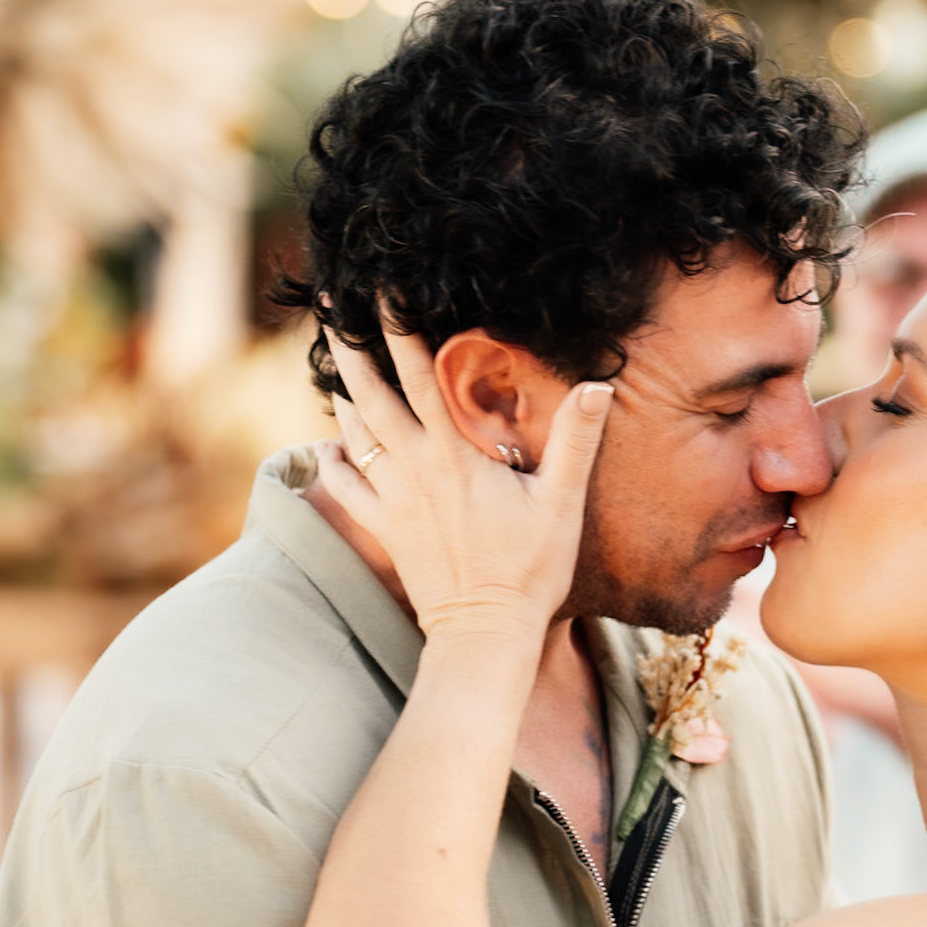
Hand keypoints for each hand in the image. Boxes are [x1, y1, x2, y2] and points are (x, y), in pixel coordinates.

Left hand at [312, 309, 612, 641]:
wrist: (483, 634)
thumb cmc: (528, 571)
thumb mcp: (562, 504)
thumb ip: (576, 441)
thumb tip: (598, 385)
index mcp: (453, 455)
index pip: (419, 376)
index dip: (397, 330)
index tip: (381, 292)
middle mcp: (413, 469)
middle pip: (369, 394)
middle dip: (350, 347)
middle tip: (329, 304)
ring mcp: (391, 500)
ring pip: (353, 433)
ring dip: (341, 395)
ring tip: (334, 366)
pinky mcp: (383, 529)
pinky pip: (346, 486)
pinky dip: (332, 461)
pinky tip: (327, 446)